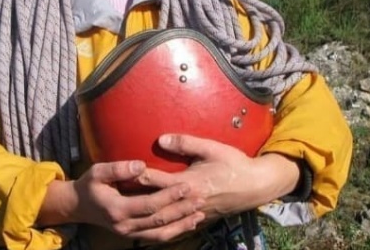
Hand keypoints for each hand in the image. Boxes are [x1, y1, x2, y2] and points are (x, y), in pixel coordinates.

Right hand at [54, 160, 205, 241]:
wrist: (78, 206)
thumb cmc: (89, 185)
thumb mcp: (97, 171)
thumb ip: (119, 168)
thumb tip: (141, 165)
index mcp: (117, 209)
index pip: (150, 204)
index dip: (169, 196)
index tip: (186, 185)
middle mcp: (125, 226)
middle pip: (160, 220)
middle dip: (182, 210)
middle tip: (201, 198)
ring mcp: (129, 233)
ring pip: (161, 233)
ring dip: (182, 224)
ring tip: (201, 214)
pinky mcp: (133, 235)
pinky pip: (157, 237)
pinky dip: (175, 231)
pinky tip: (189, 224)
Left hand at [135, 134, 299, 222]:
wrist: (256, 186)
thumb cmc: (234, 164)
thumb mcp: (211, 148)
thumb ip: (185, 143)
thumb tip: (161, 139)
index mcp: (188, 182)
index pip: (155, 179)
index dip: (136, 176)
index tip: (119, 173)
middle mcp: (188, 201)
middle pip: (154, 201)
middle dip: (134, 198)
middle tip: (114, 195)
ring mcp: (194, 214)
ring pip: (163, 220)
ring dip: (145, 216)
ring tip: (126, 212)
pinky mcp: (200, 220)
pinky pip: (176, 229)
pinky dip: (161, 229)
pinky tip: (149, 228)